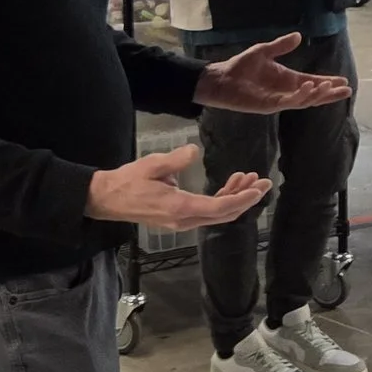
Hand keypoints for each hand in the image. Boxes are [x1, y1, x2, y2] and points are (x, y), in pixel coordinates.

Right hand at [84, 145, 271, 230]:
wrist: (108, 199)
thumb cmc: (129, 181)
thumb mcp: (152, 165)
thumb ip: (176, 159)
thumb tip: (195, 150)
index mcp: (180, 207)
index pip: (220, 207)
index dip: (242, 199)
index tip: (258, 188)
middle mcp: (185, 220)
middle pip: (224, 214)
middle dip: (246, 198)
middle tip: (263, 181)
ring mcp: (183, 222)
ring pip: (218, 214)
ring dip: (235, 197)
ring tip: (247, 177)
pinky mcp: (180, 218)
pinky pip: (208, 212)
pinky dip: (222, 199)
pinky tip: (229, 184)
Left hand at [194, 32, 355, 113]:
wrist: (221, 78)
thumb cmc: (240, 66)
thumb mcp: (263, 51)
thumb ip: (281, 45)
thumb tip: (299, 36)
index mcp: (287, 79)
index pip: (312, 82)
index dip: (327, 82)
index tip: (343, 81)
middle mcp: (286, 91)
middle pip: (314, 94)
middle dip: (330, 93)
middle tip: (347, 90)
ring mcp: (279, 100)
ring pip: (304, 100)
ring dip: (318, 95)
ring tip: (331, 87)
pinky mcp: (269, 105)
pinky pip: (289, 102)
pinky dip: (300, 95)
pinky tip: (310, 88)